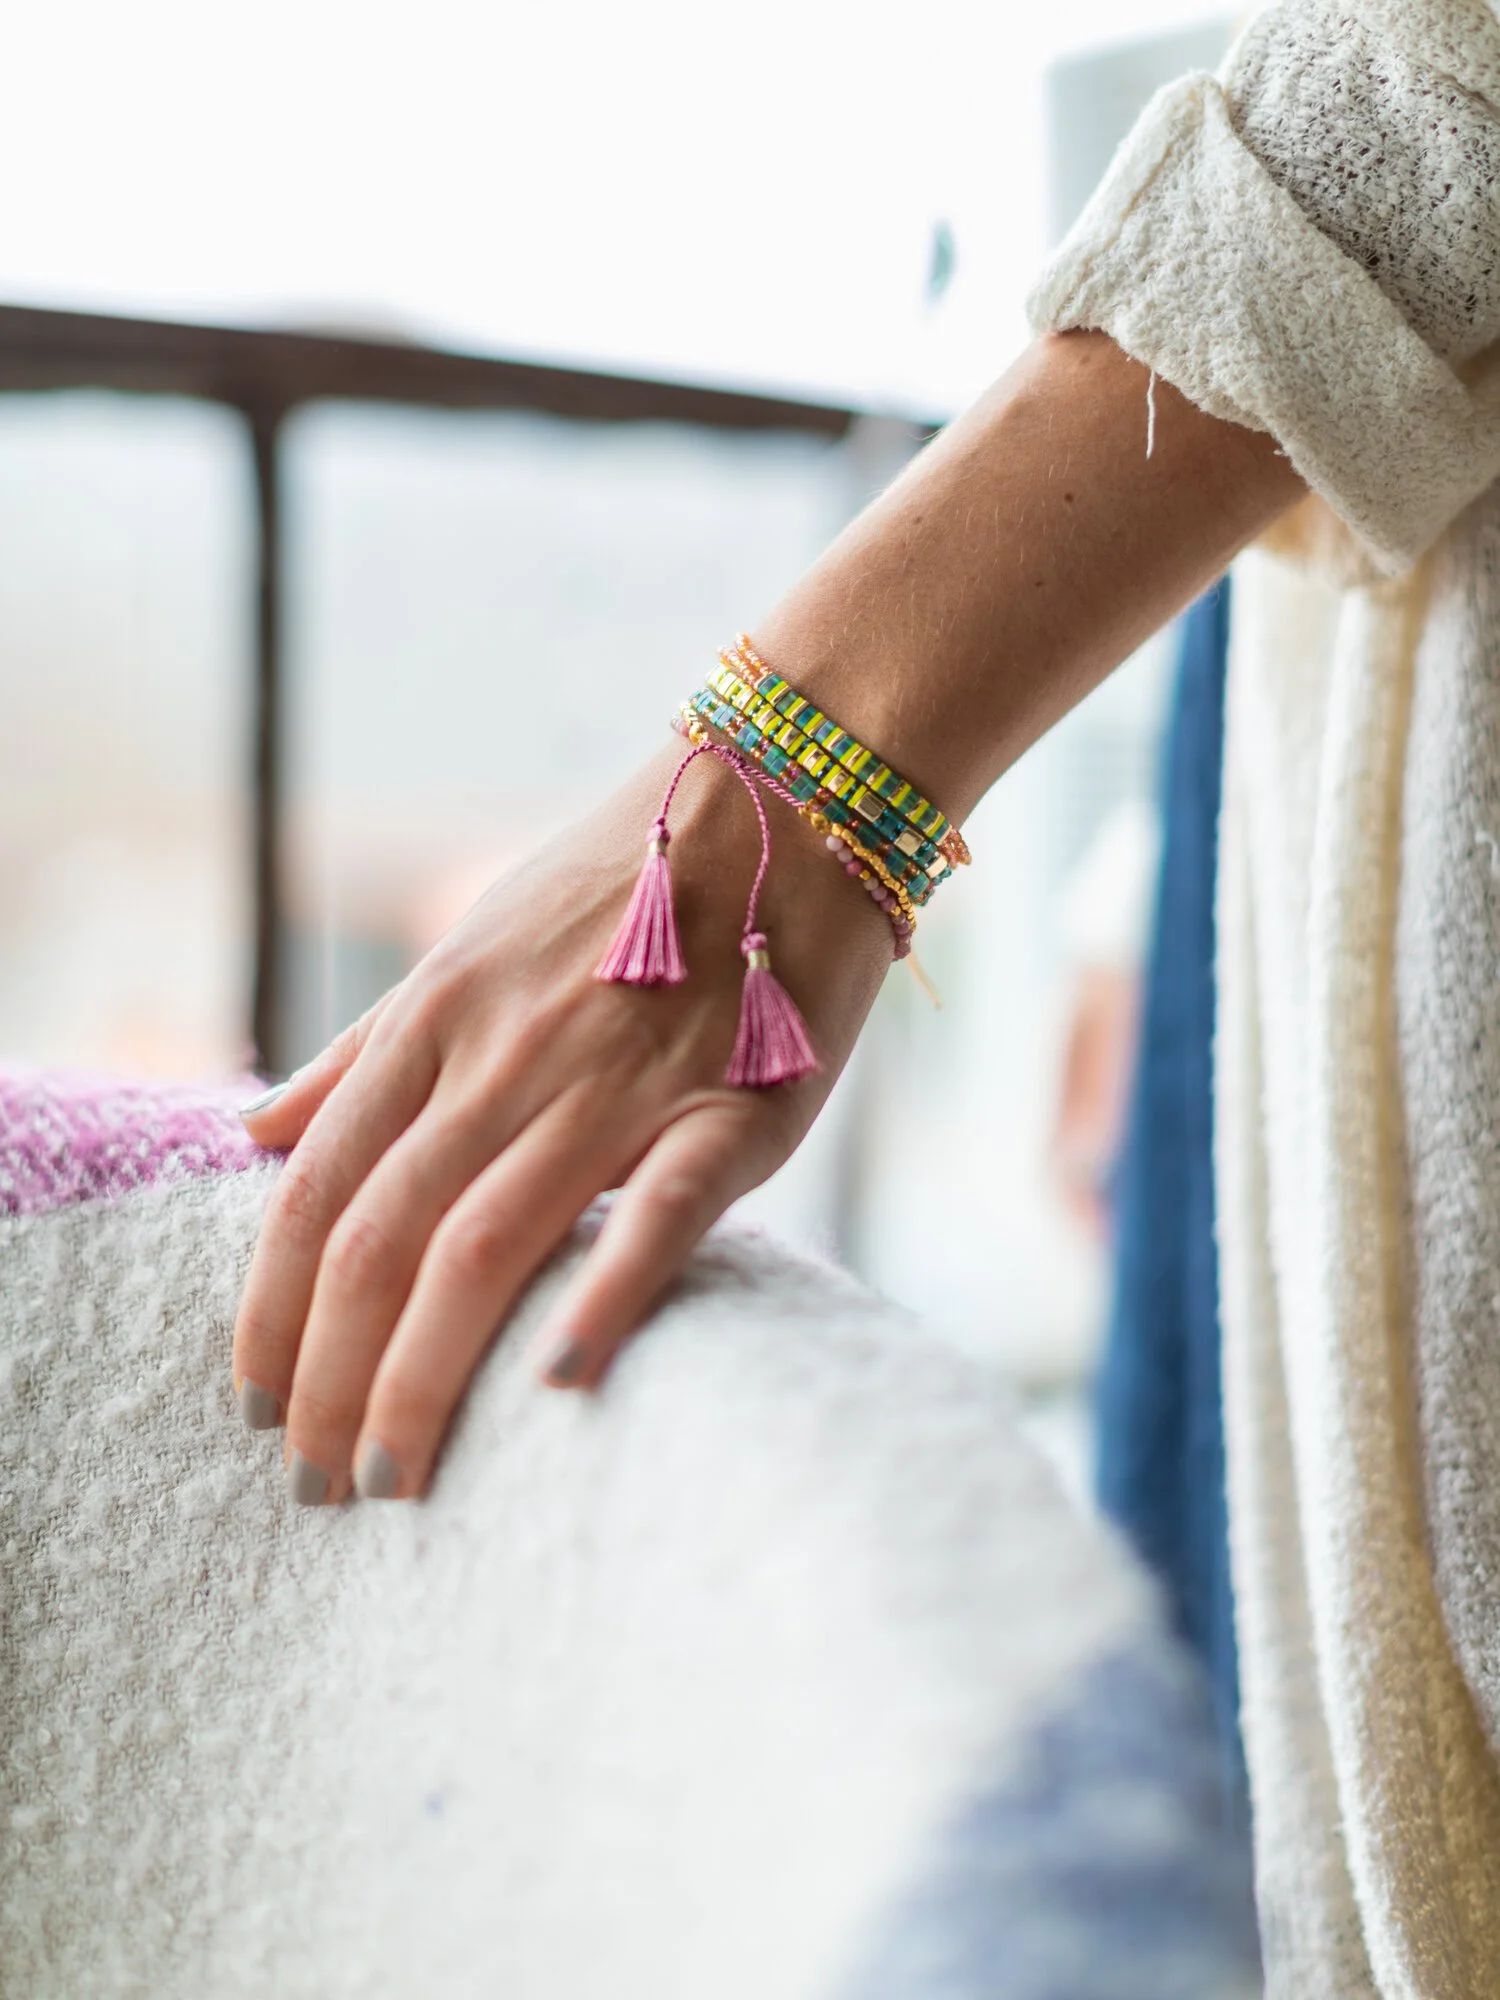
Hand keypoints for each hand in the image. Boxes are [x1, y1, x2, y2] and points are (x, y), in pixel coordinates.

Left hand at [231, 737, 891, 1503]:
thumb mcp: (466, 949)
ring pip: (483, 1244)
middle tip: (313, 1484)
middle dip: (327, 1379)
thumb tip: (251, 1133)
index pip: (313, 1192)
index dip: (268, 1313)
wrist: (782, 799)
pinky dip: (605, 1295)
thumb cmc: (620, 883)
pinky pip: (659, 1210)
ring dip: (420, 1376)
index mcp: (436, 1017)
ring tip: (392, 1480)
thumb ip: (363, 1052)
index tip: (253, 1407)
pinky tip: (557, 1382)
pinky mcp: (732, 1104)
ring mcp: (616, 1080)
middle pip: (377, 1239)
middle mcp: (504, 1053)